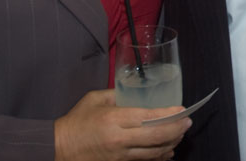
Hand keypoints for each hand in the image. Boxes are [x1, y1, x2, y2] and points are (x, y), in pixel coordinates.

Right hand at [54, 89, 190, 160]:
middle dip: (177, 130)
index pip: (148, 117)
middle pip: (156, 137)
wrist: (58, 148)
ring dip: (171, 143)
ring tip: (181, 134)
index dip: (169, 114)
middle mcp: (119, 139)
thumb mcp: (96, 99)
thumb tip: (137, 91)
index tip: (182, 109)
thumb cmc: (77, 121)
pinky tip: (168, 150)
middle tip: (187, 122)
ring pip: (154, 153)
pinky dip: (159, 156)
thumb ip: (117, 93)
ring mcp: (120, 155)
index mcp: (114, 119)